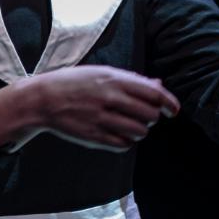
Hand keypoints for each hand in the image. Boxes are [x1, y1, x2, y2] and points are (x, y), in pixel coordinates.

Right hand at [31, 64, 180, 152]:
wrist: (43, 99)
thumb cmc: (76, 83)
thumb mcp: (103, 73)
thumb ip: (132, 80)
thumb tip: (159, 86)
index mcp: (114, 80)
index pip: (153, 93)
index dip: (169, 103)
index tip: (174, 110)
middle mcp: (109, 99)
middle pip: (149, 114)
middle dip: (153, 117)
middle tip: (146, 117)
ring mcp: (101, 119)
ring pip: (139, 132)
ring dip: (141, 131)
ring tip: (133, 126)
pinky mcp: (94, 137)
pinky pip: (123, 145)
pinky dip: (128, 142)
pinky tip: (121, 136)